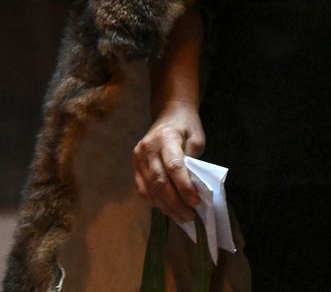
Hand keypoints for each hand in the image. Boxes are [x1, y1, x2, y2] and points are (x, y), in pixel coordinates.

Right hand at [133, 99, 204, 223]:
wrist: (170, 112)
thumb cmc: (186, 125)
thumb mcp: (196, 138)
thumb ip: (193, 161)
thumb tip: (193, 189)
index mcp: (165, 137)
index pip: (174, 166)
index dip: (184, 187)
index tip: (196, 202)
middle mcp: (148, 148)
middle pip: (160, 181)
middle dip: (176, 203)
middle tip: (190, 216)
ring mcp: (138, 157)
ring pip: (151, 189)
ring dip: (166, 207)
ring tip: (182, 217)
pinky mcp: (134, 165)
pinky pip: (143, 189)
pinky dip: (155, 202)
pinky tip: (167, 209)